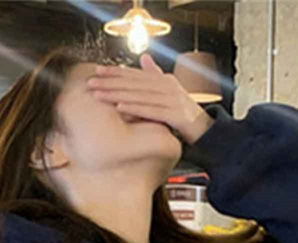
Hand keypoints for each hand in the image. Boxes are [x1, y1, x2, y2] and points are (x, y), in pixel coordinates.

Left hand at [87, 53, 214, 145]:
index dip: (116, 72)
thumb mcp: (170, 93)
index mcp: (165, 80)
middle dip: (111, 83)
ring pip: (140, 96)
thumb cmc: (184, 114)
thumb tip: (144, 57)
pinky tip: (120, 107)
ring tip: (99, 95)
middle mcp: (168, 87)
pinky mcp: (175, 115)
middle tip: (91, 83)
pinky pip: (151, 111)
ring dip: (117, 95)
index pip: (136, 74)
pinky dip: (135, 109)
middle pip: (135, 83)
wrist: (206, 131)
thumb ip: (156, 76)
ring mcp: (173, 100)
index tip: (97, 71)